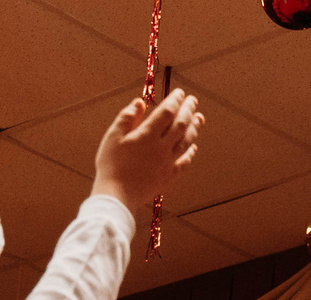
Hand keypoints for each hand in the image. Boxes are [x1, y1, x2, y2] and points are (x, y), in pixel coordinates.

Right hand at [92, 88, 201, 211]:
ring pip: (186, 142)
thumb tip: (140, 102)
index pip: (167, 112)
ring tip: (200, 118)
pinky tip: (193, 147)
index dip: (175, 101)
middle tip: (193, 100)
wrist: (117, 196)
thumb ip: (127, 117)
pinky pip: (184, 163)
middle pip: (180, 125)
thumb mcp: (113, 136)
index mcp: (147, 135)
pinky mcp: (168, 177)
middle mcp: (161, 148)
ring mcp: (167, 163)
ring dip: (194, 128)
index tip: (180, 93)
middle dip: (188, 110)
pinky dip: (190, 153)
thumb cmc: (111, 164)